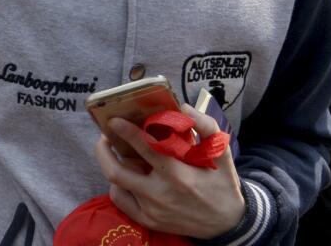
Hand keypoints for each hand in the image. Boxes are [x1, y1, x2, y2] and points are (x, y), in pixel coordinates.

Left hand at [94, 104, 244, 239]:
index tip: (114, 120)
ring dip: (112, 166)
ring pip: (116, 185)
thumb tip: (183, 107)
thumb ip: (206, 126)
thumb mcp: (221, 153)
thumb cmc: (221, 183)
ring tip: (118, 154)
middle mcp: (161, 194)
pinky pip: (121, 201)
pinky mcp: (148, 221)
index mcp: (179, 174)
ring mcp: (152, 210)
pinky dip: (117, 186)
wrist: (228, 223)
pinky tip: (126, 176)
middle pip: (117, 171)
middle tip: (105, 137)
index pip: (146, 148)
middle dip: (103, 151)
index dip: (127, 132)